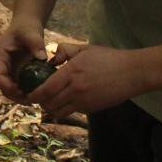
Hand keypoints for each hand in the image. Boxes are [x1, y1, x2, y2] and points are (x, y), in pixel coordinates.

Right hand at [0, 18, 46, 101]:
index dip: (6, 86)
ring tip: (35, 100)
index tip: (19, 91)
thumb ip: (36, 44)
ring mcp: (7, 71)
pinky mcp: (15, 73)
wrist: (26, 26)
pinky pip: (18, 87)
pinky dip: (25, 92)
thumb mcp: (31, 33)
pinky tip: (37, 95)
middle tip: (30, 100)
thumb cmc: (26, 28)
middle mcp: (0, 66)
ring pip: (9, 89)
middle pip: (2, 86)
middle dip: (14, 95)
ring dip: (20, 96)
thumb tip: (42, 58)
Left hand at [31, 44, 145, 117]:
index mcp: (71, 72)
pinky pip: (71, 112)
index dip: (34, 95)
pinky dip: (64, 110)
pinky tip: (65, 103)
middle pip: (49, 103)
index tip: (29, 94)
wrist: (132, 73)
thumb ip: (65, 50)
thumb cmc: (109, 58)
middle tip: (37, 99)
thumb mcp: (85, 48)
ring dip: (51, 109)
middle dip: (40, 103)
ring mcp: (84, 101)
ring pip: (58, 112)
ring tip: (49, 102)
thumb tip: (50, 60)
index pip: (45, 89)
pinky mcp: (91, 108)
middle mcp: (75, 89)